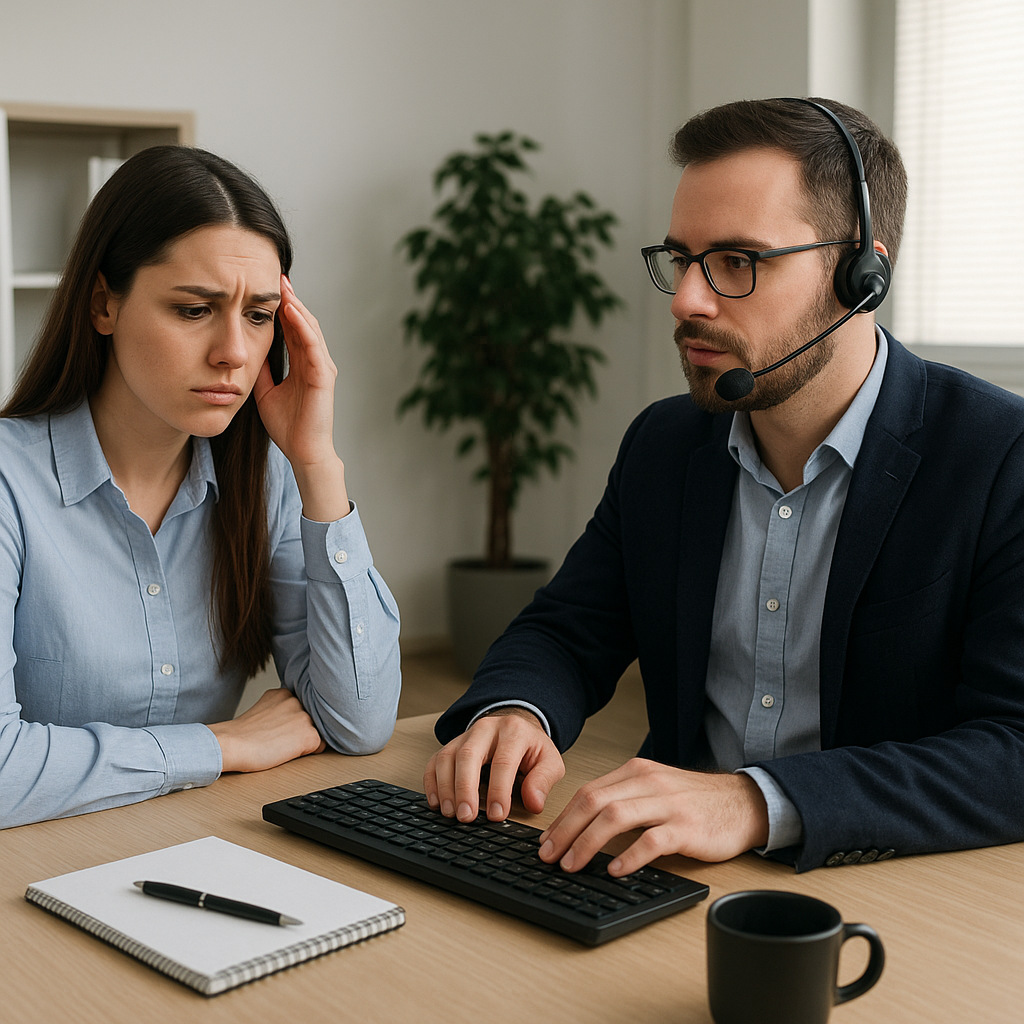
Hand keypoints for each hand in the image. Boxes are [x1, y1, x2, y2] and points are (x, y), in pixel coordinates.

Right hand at [209, 687, 326, 772]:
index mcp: (283, 693)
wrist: (231, 744)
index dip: (291, 723)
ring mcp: (304, 717)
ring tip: (281, 746)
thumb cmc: (241, 735)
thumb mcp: (262, 711)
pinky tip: (287, 752)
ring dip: (304, 741)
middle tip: (277, 739)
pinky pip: (320, 746)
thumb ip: (279, 709)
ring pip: (316, 732)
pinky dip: (308, 753)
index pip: (301, 708)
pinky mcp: (309, 735)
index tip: (278, 729)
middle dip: (299, 730)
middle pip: (311, 719)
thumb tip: (290, 719)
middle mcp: (297, 700)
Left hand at [253, 275, 348, 521]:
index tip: (265, 287)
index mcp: (302, 365)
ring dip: (297, 306)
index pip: (292, 328)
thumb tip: (246, 351)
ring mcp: (321, 368)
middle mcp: (315, 362)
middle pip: (303, 322)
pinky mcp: (324, 377)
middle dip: (290, 298)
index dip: (281, 307)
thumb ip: (260, 370)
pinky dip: (304, 327)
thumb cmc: (288, 427)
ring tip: (283, 286)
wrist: (302, 452)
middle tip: (276, 274)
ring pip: (310, 328)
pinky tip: (292, 311)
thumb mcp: (264, 391)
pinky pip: (313, 345)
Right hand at [424, 708, 565, 821]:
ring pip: (447, 757)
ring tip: (450, 813)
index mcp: (514, 731)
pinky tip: (436, 802)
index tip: (497, 815)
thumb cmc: (532, 748)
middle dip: (465, 788)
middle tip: (466, 816)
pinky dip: (432, 782)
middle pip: (469, 754)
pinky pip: (435, 760)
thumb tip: (533, 803)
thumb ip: (543, 781)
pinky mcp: (451, 745)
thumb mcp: (549, 761)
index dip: (499, 790)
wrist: (517, 726)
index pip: (503, 761)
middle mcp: (486, 729)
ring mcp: (465, 735)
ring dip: (446, 787)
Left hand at [537, 758, 768, 875]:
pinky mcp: (686, 827)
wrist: (743, 803)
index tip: (546, 841)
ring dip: (587, 843)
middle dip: (565, 830)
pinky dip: (629, 856)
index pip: (588, 791)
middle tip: (548, 856)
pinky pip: (651, 840)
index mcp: (636, 772)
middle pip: (594, 802)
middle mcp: (648, 783)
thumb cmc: (696, 801)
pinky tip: (614, 870)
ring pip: (616, 817)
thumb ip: (623, 800)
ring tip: (572, 865)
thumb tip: (581, 826)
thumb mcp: (654, 789)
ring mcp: (668, 803)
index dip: (562, 817)